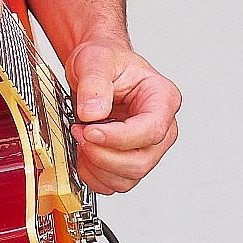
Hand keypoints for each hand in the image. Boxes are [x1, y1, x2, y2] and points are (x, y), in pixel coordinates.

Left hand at [67, 39, 180, 193]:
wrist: (96, 69)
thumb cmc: (105, 61)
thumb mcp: (96, 59)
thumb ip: (94, 82)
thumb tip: (92, 112)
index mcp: (162, 98)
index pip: (151, 130)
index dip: (119, 137)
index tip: (90, 130)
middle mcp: (161, 127)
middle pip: (141, 161)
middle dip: (103, 154)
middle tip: (80, 132)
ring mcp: (147, 148)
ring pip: (128, 177)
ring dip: (97, 166)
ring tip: (81, 139)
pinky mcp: (130, 161)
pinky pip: (115, 183)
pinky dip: (94, 175)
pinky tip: (85, 154)